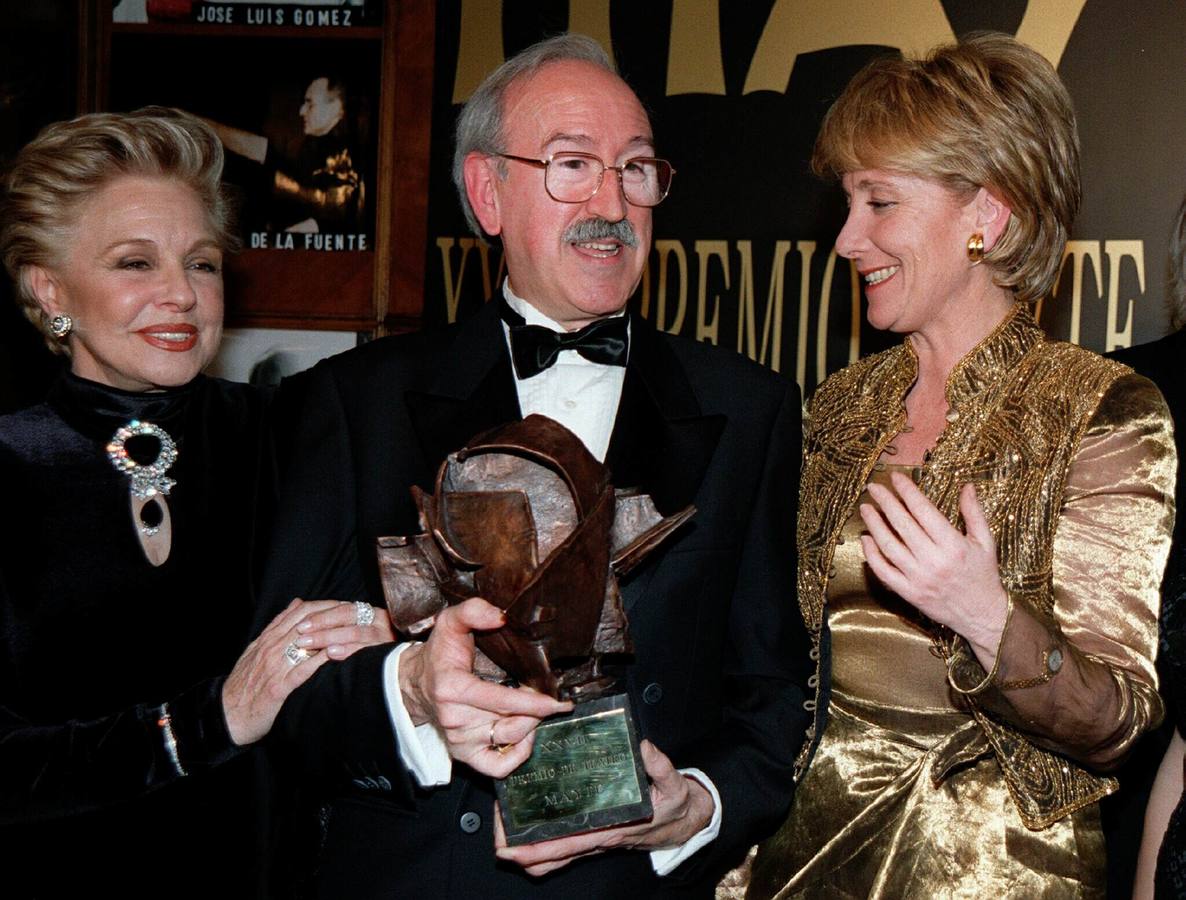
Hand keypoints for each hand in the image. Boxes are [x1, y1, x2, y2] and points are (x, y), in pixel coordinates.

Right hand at [222, 598, 345, 745]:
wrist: (227, 715)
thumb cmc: (245, 683)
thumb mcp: (257, 649)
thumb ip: (277, 626)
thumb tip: (297, 603)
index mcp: (269, 638)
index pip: (300, 612)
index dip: (324, 605)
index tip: (343, 604)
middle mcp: (272, 648)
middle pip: (308, 622)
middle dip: (334, 615)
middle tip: (356, 612)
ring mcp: (276, 667)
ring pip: (307, 641)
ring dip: (332, 633)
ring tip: (354, 629)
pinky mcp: (279, 688)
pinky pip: (304, 670)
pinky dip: (321, 660)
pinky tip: (338, 655)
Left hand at [294, 599, 395, 658]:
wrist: (398, 674)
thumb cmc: (366, 651)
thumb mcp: (348, 632)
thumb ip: (328, 619)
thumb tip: (297, 604)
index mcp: (369, 613)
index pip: (342, 608)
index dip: (321, 615)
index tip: (300, 624)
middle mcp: (379, 621)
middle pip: (348, 616)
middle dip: (322, 624)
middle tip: (300, 633)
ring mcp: (385, 636)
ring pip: (356, 631)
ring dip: (330, 636)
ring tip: (309, 643)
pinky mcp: (388, 652)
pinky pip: (367, 649)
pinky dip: (348, 649)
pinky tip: (331, 653)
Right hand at [398, 597, 571, 777]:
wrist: (415, 684)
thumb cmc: (439, 653)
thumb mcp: (450, 621)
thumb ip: (473, 611)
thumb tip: (501, 617)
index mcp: (453, 688)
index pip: (500, 701)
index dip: (532, 702)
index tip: (555, 700)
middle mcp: (455, 719)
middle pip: (511, 721)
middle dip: (537, 710)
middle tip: (552, 698)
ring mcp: (459, 740)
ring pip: (510, 740)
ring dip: (531, 725)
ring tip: (538, 710)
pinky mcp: (464, 754)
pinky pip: (497, 767)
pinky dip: (518, 755)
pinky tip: (525, 736)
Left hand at [494, 740, 713, 875]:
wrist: (687, 822)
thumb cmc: (676, 805)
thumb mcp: (674, 784)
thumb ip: (659, 764)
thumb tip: (641, 745)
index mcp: (610, 829)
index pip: (565, 844)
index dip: (534, 847)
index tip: (509, 842)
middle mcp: (596, 838)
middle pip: (548, 857)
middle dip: (518, 850)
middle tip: (496, 832)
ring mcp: (593, 839)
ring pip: (552, 856)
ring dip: (526, 849)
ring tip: (504, 827)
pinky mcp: (593, 834)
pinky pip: (562, 846)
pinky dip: (542, 841)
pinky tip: (529, 821)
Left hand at [860, 473, 1007, 659]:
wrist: (982, 615)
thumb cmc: (984, 575)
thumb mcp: (986, 541)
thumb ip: (974, 512)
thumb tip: (967, 486)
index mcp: (953, 544)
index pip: (923, 510)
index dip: (907, 491)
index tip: (895, 477)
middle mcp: (934, 560)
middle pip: (902, 524)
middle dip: (886, 502)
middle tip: (874, 487)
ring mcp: (918, 578)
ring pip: (889, 546)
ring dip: (874, 525)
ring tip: (865, 508)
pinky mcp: (909, 593)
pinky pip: (884, 571)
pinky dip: (871, 555)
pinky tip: (866, 539)